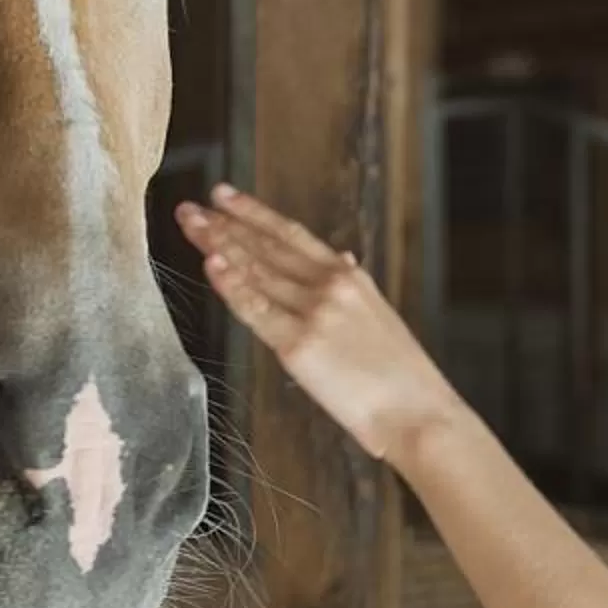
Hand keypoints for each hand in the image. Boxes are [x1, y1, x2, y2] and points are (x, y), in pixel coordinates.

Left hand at [176, 184, 465, 461]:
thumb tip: (342, 259)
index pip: (292, 235)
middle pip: (266, 247)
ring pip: (256, 271)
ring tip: (190, 225)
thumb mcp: (380, 318)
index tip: (225, 195)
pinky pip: (255, 310)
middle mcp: (331, 287)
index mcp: (350, 278)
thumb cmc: (401, 378)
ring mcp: (313, 314)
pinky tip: (210, 264)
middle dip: (224, 225)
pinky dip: (231, 285)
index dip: (254, 213)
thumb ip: (354, 286)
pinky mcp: (298, 346)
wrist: (417, 412)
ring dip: (219, 245)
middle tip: (191, 208)